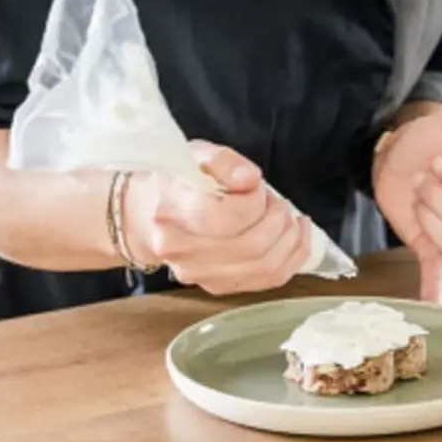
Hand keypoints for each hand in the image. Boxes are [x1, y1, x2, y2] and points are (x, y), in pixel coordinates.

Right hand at [123, 141, 311, 295]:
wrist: (145, 216)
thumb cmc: (176, 181)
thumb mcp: (195, 155)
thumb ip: (224, 161)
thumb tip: (249, 179)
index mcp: (172, 212)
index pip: (228, 217)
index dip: (255, 200)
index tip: (256, 185)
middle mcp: (182, 251)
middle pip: (251, 246)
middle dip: (278, 220)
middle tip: (278, 201)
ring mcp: (198, 274)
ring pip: (264, 267)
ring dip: (289, 239)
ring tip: (288, 217)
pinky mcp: (215, 287)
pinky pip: (267, 280)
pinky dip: (291, 258)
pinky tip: (295, 236)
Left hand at [372, 106, 441, 302]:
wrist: (398, 150)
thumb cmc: (433, 136)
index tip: (438, 162)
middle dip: (437, 196)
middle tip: (423, 177)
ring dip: (427, 216)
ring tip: (419, 195)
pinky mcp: (433, 247)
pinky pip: (440, 274)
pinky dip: (436, 289)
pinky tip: (433, 303)